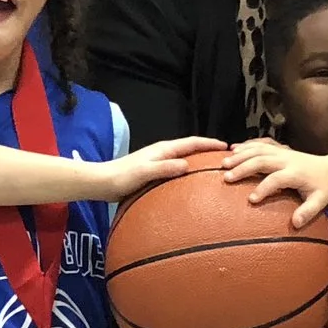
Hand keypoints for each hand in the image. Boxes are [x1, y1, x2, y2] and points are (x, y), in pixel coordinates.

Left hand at [103, 136, 223, 200]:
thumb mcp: (144, 172)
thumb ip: (164, 168)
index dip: (209, 143)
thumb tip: (186, 165)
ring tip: (213, 170)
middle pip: (190, 148)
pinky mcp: (153, 173)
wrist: (101, 183)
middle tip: (225, 157)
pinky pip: (176, 170)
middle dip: (208, 150)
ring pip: (184, 158)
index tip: (226, 146)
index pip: (191, 143)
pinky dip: (188, 172)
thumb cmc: (121, 178)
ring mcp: (158, 162)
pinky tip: (191, 184)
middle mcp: (162, 153)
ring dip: (199, 161)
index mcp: (163, 150)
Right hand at [225, 141, 327, 229]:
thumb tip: (296, 223)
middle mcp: (287, 159)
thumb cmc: (324, 189)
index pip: (278, 179)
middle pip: (262, 160)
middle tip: (227, 178)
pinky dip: (246, 145)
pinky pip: (260, 143)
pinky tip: (232, 149)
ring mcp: (282, 152)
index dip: (264, 188)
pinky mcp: (279, 148)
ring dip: (240, 155)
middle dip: (244, 168)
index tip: (251, 200)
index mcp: (297, 173)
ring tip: (222, 164)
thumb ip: (309, 211)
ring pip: (258, 149)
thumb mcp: (321, 201)